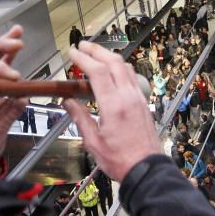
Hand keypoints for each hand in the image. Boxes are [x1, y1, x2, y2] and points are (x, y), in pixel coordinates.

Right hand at [64, 41, 161, 179]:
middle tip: (82, 46)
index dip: (84, 59)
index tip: (72, 52)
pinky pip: (132, 77)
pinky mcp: (143, 103)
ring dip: (109, 57)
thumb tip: (68, 102)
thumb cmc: (120, 160)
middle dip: (97, 51)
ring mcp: (138, 99)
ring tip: (95, 54)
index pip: (98, 72)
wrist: (146, 169)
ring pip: (125, 67)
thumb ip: (80, 118)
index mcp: (114, 106)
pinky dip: (120, 68)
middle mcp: (128, 97)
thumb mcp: (93, 142)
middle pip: (114, 62)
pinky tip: (112, 71)